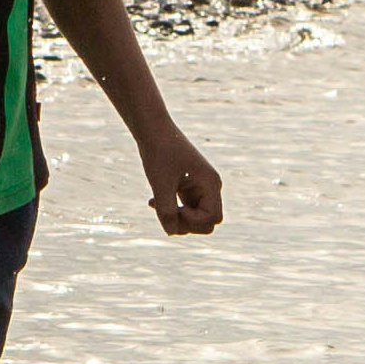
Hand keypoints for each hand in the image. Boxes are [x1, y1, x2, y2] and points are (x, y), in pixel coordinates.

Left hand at [136, 118, 222, 235]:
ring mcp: (199, 188)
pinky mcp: (187, 187)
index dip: (193, 221)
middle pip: (207, 221)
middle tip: (165, 212)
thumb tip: (172, 233)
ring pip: (194, 217)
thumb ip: (166, 211)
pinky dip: (171, 209)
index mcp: (210, 183)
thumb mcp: (160, 184)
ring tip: (156, 204)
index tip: (174, 208)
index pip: (212, 218)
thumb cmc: (159, 153)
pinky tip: (152, 201)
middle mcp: (209, 187)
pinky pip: (185, 208)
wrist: (153, 130)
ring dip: (176, 217)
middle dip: (187, 223)